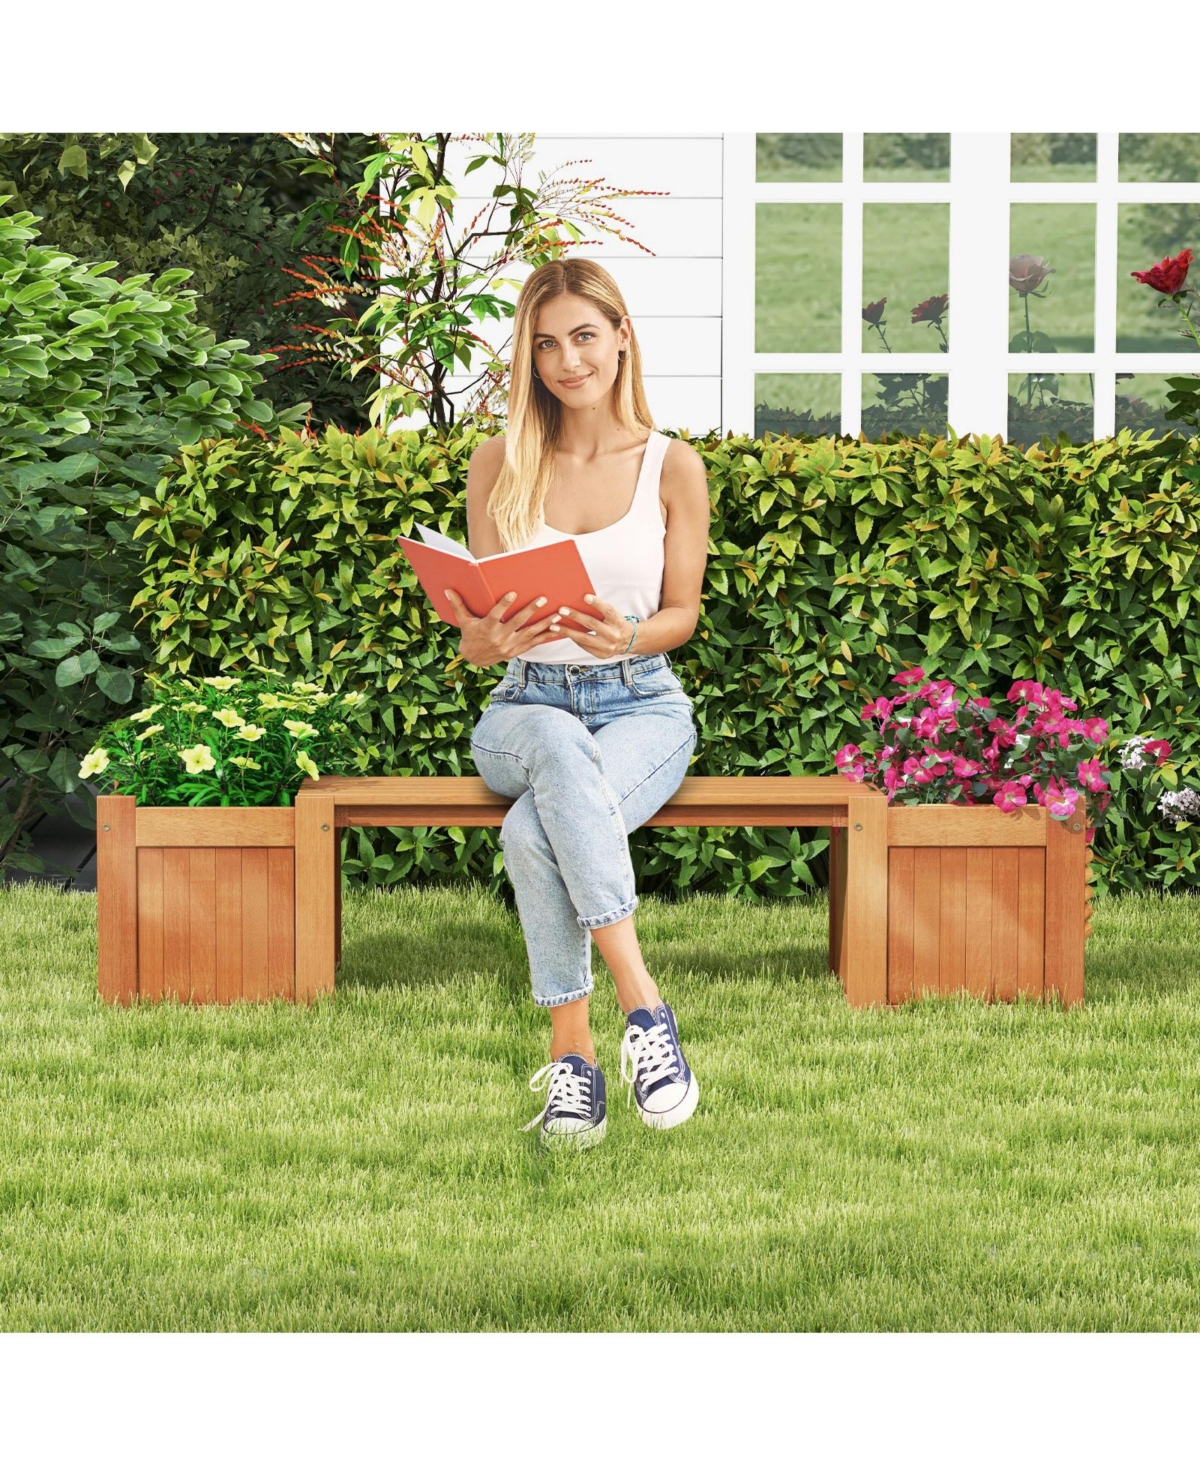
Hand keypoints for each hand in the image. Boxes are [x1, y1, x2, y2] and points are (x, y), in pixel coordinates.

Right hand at [444, 587, 564, 666]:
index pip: (495, 615)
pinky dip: (547, 636)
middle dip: (531, 610)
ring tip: (558, 614)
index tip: (512, 593)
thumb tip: (448, 590)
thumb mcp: (464, 622)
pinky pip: (535, 643)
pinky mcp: (518, 650)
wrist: (475, 659)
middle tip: (542, 598)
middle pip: (517, 622)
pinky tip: (559, 629)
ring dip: (545, 623)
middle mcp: (500, 638)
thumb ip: (458, 605)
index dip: (503, 605)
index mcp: (487, 628)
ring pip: (530, 633)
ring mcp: (511, 645)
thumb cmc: (470, 636)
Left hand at [547, 594, 636, 657]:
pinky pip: (584, 646)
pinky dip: (573, 639)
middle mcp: (614, 634)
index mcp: (618, 621)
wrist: (629, 641)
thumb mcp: (613, 615)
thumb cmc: (616, 623)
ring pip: (584, 638)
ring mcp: (608, 647)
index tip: (585, 597)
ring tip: (554, 626)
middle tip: (561, 610)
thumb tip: (579, 601)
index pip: (608, 610)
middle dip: (575, 617)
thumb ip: (600, 611)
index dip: (597, 603)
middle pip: (592, 624)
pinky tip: (563, 633)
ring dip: (567, 631)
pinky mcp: (602, 654)